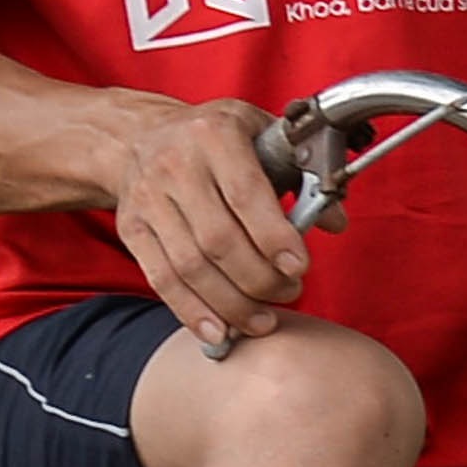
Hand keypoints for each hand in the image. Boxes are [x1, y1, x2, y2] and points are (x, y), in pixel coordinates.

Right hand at [103, 95, 313, 347]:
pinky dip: (192, 312)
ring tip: (263, 320)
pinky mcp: (131, 229)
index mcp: (214, 135)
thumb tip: (334, 220)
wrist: (140, 137)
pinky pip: (162, 279)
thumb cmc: (216, 138)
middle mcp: (175, 165)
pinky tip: (220, 333)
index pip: (246, 194)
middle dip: (260, 279)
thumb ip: (304, 173)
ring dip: (232, 304)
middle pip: (219, 240)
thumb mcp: (262, 134)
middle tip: (290, 292)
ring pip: (190, 266)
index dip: (274, 237)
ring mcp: (148, 200)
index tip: (299, 267)